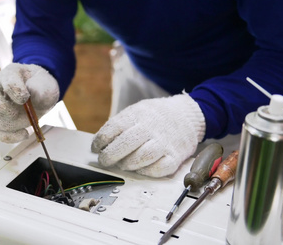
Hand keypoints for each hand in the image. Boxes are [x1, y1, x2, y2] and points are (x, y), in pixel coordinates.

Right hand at [0, 63, 58, 142]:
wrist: (38, 94)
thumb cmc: (40, 86)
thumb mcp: (46, 83)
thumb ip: (41, 87)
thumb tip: (32, 92)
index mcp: (8, 74)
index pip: (7, 82)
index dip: (17, 92)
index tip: (26, 98)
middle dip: (10, 112)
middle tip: (25, 112)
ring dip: (11, 125)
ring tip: (27, 121)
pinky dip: (11, 137)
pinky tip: (24, 133)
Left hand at [91, 94, 205, 176]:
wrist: (186, 115)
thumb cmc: (154, 117)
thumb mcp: (135, 111)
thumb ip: (118, 126)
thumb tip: (98, 145)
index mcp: (137, 115)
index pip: (113, 128)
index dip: (100, 141)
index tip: (95, 148)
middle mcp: (151, 128)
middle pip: (126, 143)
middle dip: (110, 155)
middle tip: (104, 161)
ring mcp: (164, 142)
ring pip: (143, 156)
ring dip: (128, 164)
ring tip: (122, 165)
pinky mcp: (175, 156)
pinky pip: (160, 168)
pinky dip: (147, 171)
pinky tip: (140, 170)